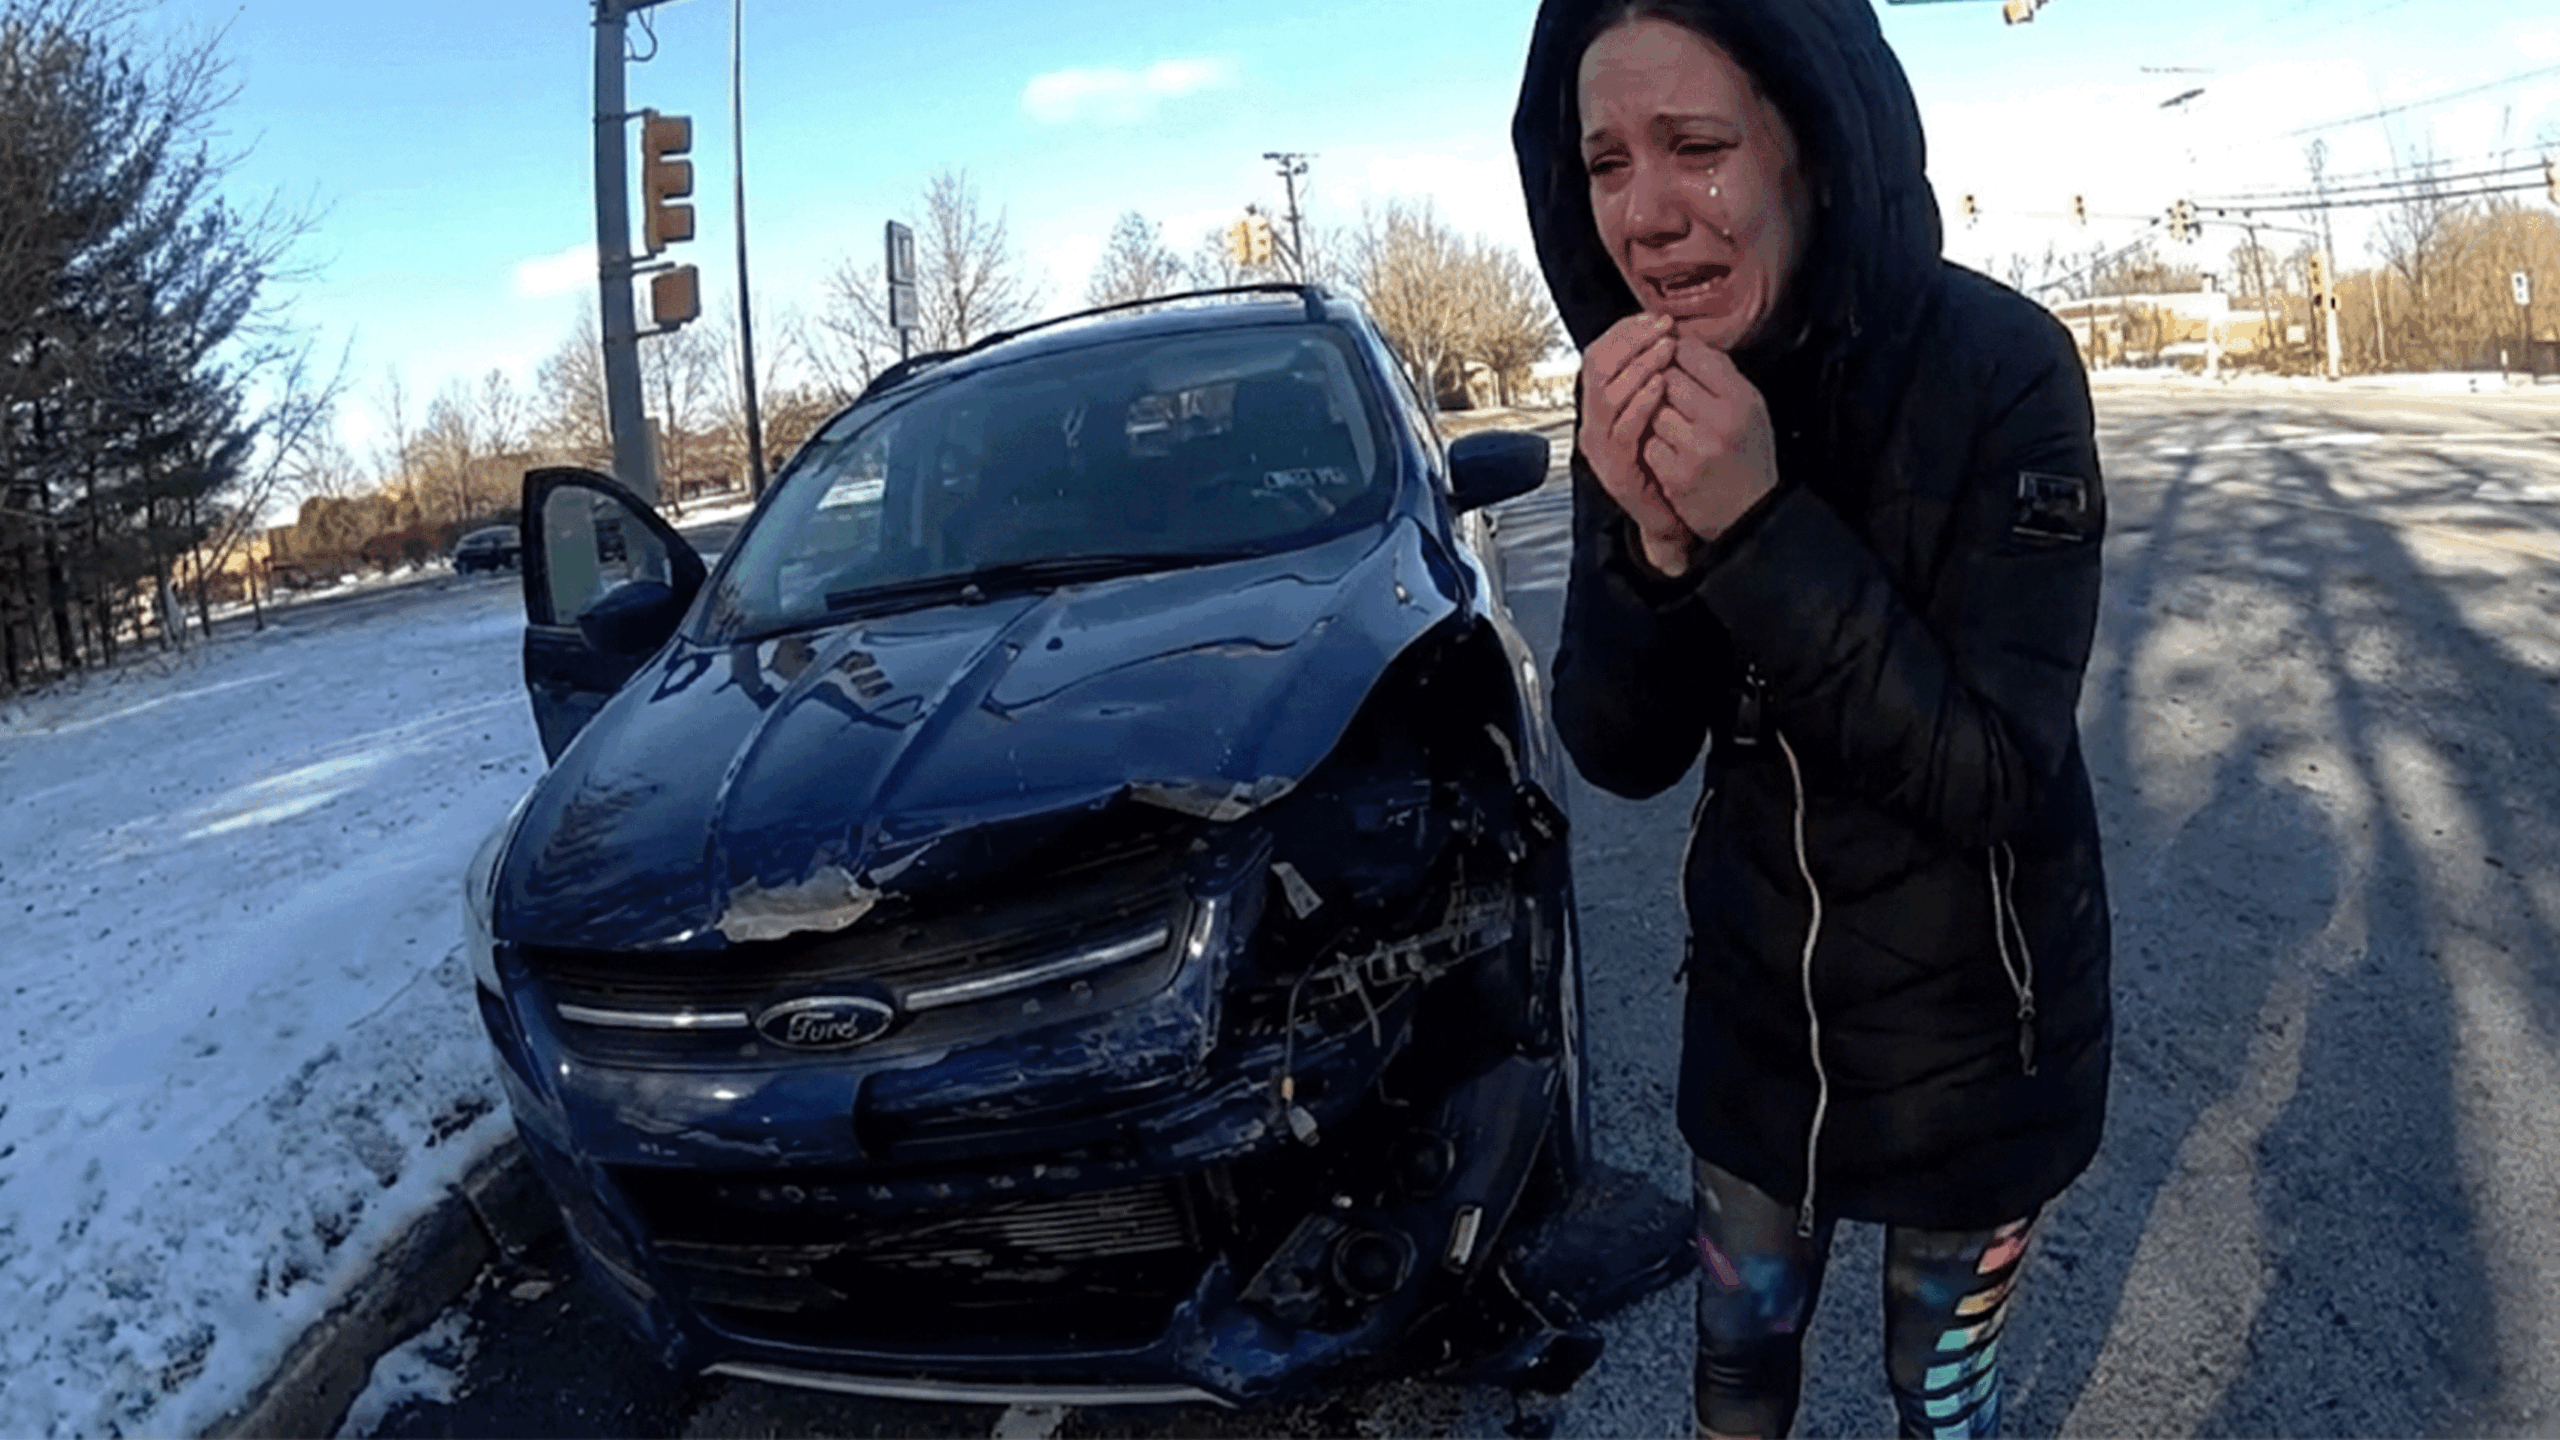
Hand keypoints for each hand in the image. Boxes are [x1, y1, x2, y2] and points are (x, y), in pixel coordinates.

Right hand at [1577, 312, 1697, 577]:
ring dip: (1638, 366)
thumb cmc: (1671, 460)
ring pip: (1606, 394)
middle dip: (1631, 341)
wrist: (1670, 516)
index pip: (1600, 353)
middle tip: (1663, 327)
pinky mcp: (1614, 467)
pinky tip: (1661, 386)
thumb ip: (1657, 378)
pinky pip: (1623, 428)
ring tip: (1665, 349)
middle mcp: (1593, 421)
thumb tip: (1672, 335)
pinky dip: (1640, 403)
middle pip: (1596, 366)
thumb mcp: (1662, 411)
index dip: (1625, 332)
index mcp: (1601, 404)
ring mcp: (1600, 446)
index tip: (1656, 317)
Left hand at [1646, 338, 1779, 544]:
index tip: (1672, 359)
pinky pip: (1648, 444)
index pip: (1693, 353)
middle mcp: (1720, 420)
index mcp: (1741, 398)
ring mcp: (1696, 449)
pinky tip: (1672, 456)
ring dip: (1657, 418)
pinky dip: (1654, 448)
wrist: (1751, 514)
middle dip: (1663, 385)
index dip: (1675, 353)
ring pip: (1653, 411)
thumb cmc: (1747, 455)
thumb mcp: (1750, 407)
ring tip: (1676, 431)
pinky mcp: (1676, 475)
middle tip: (1672, 399)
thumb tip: (1680, 339)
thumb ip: (1720, 374)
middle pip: (1667, 378)